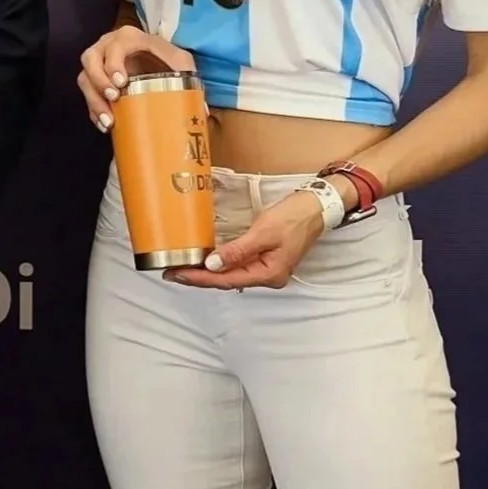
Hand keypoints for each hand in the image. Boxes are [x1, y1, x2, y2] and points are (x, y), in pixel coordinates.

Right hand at [77, 26, 196, 132]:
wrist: (154, 63)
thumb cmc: (166, 61)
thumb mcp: (180, 63)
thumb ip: (189, 78)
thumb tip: (201, 112)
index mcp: (129, 38)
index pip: (115, 45)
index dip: (113, 62)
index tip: (121, 83)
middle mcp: (108, 46)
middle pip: (90, 58)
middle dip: (98, 80)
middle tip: (113, 98)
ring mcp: (98, 63)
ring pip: (84, 77)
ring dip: (93, 99)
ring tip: (108, 120)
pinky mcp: (95, 81)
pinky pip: (86, 95)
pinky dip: (93, 111)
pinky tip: (105, 125)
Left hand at [164, 188, 327, 289]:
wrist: (315, 207)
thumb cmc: (293, 218)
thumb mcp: (263, 232)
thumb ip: (237, 251)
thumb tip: (212, 265)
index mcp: (269, 274)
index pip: (226, 280)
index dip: (199, 278)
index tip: (177, 274)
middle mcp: (266, 276)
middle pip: (226, 281)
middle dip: (199, 277)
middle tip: (172, 273)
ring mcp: (266, 268)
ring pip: (230, 274)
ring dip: (207, 272)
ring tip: (183, 268)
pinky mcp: (263, 258)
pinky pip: (237, 265)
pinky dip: (219, 264)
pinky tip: (206, 261)